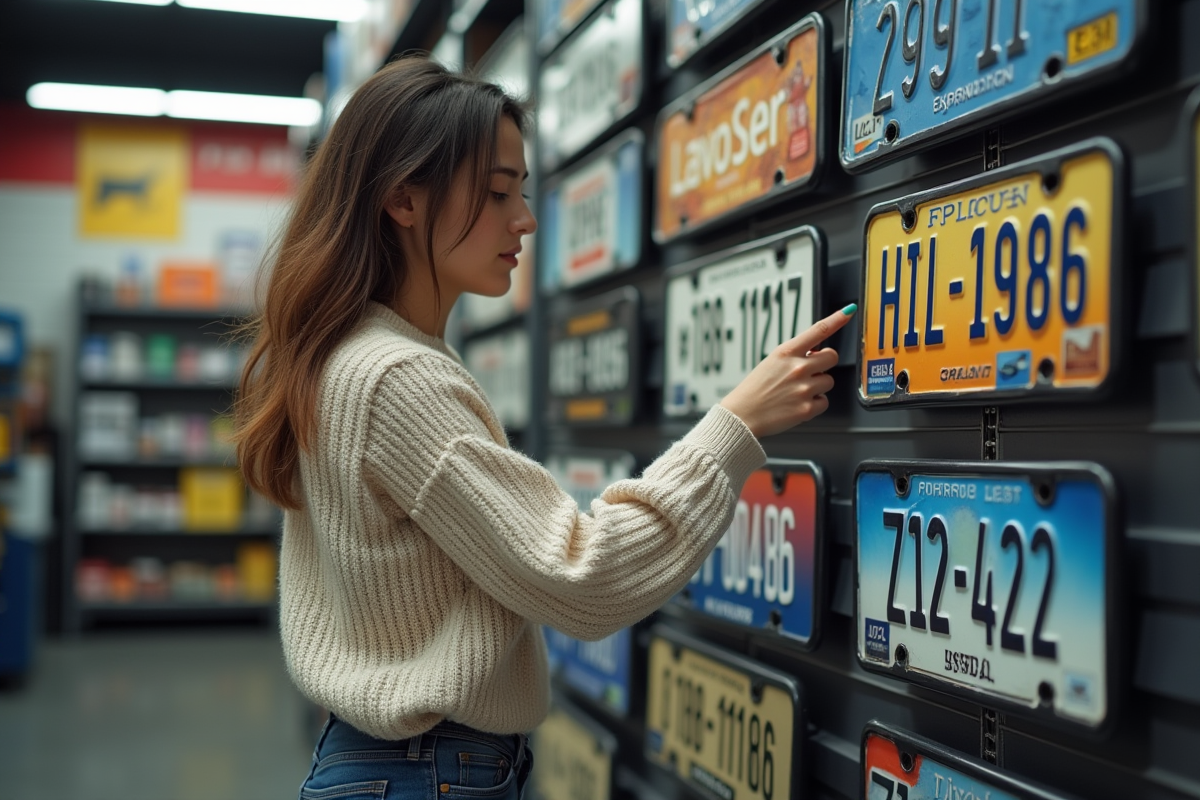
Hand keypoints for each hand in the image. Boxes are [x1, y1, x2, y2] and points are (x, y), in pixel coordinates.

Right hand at [719, 305, 856, 437]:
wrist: (742, 415)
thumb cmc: (754, 390)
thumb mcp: (771, 362)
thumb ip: (794, 356)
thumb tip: (816, 353)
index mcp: (786, 352)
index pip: (818, 330)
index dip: (837, 318)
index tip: (849, 310)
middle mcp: (797, 368)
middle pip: (832, 357)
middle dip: (825, 363)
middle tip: (813, 370)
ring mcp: (804, 388)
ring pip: (829, 381)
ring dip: (819, 386)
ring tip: (798, 391)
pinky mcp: (807, 408)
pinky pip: (824, 402)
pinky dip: (815, 404)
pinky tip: (799, 404)